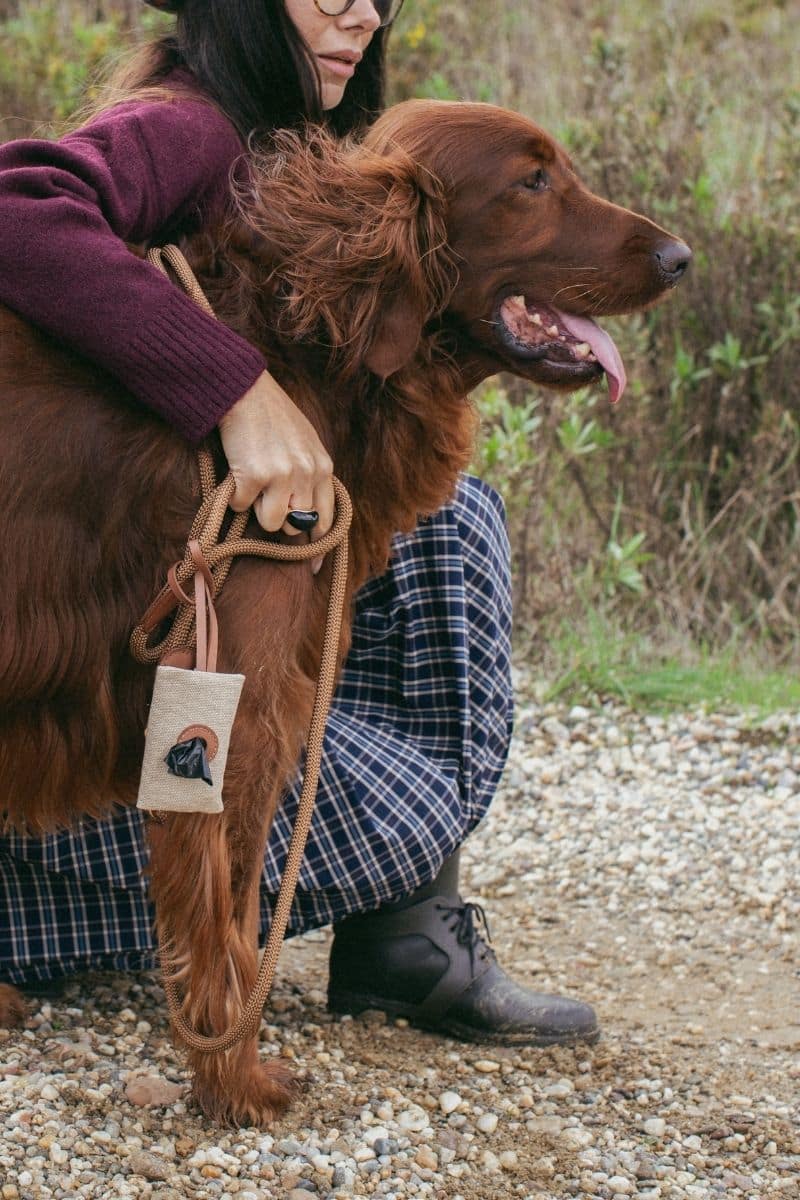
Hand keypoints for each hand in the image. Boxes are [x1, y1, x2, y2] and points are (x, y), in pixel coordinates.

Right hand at [218, 371, 333, 549]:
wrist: (242, 390)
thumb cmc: (271, 417)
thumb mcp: (305, 443)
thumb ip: (311, 475)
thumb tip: (306, 519)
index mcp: (323, 467)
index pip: (326, 518)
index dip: (317, 542)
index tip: (313, 565)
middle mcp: (307, 474)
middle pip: (296, 525)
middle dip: (279, 516)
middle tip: (266, 494)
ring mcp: (282, 476)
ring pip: (271, 523)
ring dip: (256, 509)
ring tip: (253, 482)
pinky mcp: (254, 476)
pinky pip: (241, 506)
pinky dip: (234, 496)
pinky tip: (237, 472)